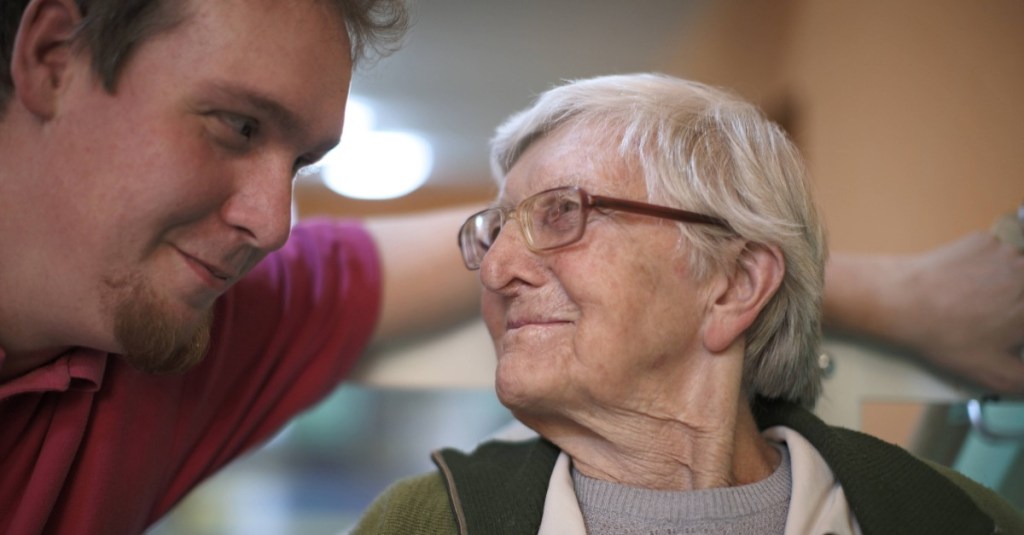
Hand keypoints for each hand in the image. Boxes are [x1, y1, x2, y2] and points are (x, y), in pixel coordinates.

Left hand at [888, 231, 1023, 393]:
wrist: (901, 301)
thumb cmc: (946, 336)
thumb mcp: (995, 374)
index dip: (1017, 329)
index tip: (1010, 335)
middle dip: (1016, 309)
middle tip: (994, 321)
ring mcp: (1007, 250)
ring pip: (1018, 271)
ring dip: (1007, 286)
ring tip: (975, 306)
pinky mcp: (983, 239)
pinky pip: (997, 256)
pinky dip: (987, 269)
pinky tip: (964, 286)